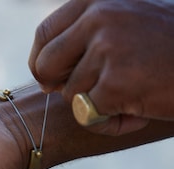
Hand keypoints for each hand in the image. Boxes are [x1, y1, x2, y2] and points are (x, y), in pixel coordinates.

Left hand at [29, 0, 173, 134]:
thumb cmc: (165, 47)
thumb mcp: (122, 25)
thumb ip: (83, 40)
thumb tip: (44, 74)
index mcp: (95, 1)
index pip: (44, 34)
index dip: (40, 62)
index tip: (49, 79)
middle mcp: (99, 18)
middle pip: (46, 66)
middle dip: (56, 87)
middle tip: (83, 95)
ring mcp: (109, 48)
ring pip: (70, 95)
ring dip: (95, 106)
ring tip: (130, 98)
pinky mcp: (118, 82)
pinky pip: (88, 116)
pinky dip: (107, 124)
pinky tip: (136, 113)